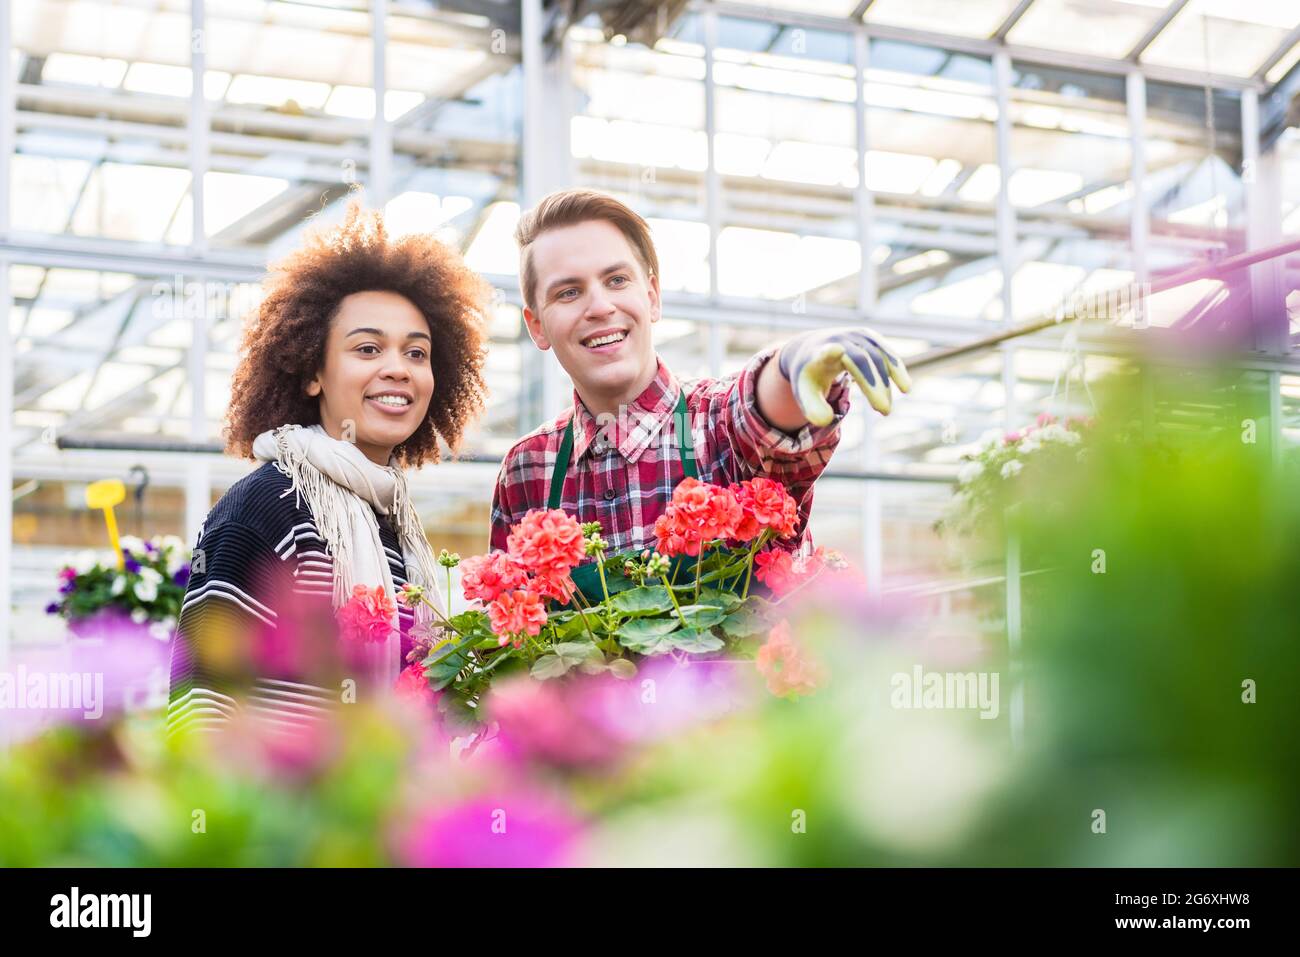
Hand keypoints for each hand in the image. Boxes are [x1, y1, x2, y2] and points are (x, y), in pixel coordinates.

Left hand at [777, 327, 911, 424]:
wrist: (810, 349)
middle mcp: (839, 339)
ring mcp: (855, 335)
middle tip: (885, 411)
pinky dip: (896, 368)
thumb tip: (826, 421)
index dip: (831, 351)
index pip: (825, 350)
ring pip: (878, 354)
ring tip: (892, 406)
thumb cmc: (809, 377)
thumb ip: (812, 409)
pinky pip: (885, 351)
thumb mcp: (804, 394)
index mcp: (818, 353)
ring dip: (891, 378)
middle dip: (875, 385)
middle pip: (861, 360)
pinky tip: (904, 387)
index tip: (836, 350)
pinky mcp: (868, 336)